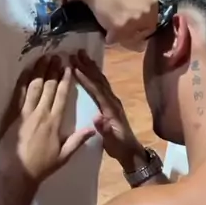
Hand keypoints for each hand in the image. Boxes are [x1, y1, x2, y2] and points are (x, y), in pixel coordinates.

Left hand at [0, 57, 95, 183]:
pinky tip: (26, 71)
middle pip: (48, 87)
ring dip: (39, 71)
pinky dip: (23, 81)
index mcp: (54, 122)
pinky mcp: (13, 116)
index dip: (65, 80)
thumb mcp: (64, 156)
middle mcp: (41, 114)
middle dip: (53, 70)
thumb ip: (78, 140)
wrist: (17, 173)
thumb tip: (93, 128)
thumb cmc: (42, 166)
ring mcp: (26, 113)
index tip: (68, 67)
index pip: (61, 96)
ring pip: (34, 87)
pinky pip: (18, 95)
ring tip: (44, 58)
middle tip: (57, 55)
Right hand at [71, 50, 146, 170]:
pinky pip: (101, 84)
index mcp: (111, 108)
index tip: (74, 67)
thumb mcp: (111, 141)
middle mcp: (112, 100)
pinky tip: (89, 69)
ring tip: (82, 55)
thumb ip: (105, 129)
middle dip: (88, 66)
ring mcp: (112, 100)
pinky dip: (94, 74)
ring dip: (91, 67)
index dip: (86, 78)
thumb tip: (96, 117)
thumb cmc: (119, 146)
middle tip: (76, 53)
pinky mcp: (110, 103)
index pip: (97, 89)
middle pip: (99, 80)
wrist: (131, 151)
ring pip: (100, 79)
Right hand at [84, 0, 157, 45]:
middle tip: (119, 30)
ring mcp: (133, 22)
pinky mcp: (119, 28)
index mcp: (153, 4)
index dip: (141, 29)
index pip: (152, 26)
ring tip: (109, 25)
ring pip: (127, 39)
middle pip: (141, 35)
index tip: (132, 29)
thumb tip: (140, 23)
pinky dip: (107, 36)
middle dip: (130, 34)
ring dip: (118, 36)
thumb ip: (142, 7)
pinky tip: (103, 26)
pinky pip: (114, 39)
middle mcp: (146, 14)